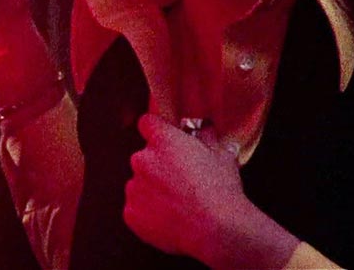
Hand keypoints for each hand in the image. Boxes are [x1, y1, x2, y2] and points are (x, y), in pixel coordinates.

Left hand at [124, 114, 298, 268]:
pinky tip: (170, 219)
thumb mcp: (222, 157)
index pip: (147, 123)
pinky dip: (148, 213)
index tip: (166, 141)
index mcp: (163, 140)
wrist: (215, 230)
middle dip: (158, 166)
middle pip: (144, 157)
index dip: (157, 131)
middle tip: (180, 180)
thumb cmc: (221, 191)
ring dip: (153, 190)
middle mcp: (143, 160)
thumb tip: (206, 131)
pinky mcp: (130, 213)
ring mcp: (134, 187)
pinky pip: (136, 208)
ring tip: (177, 204)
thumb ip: (208, 139)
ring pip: (140, 184)